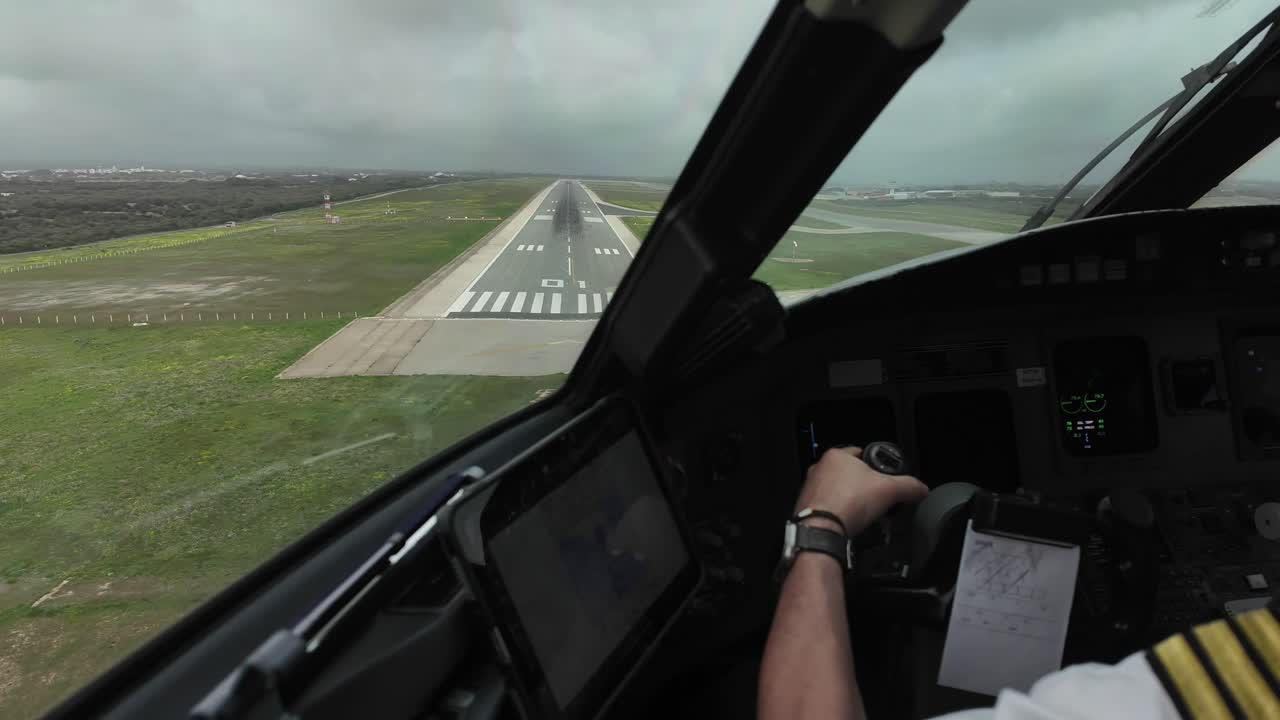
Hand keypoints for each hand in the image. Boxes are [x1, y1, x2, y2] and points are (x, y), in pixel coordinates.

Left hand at [795, 447, 928, 535]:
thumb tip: (920, 489)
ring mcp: (811, 488)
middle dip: (864, 487)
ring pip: (838, 491)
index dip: (877, 467)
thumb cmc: (847, 504)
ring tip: (864, 514)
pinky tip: (849, 523)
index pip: (862, 454)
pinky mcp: (806, 507)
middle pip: (850, 474)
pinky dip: (839, 514)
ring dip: (851, 501)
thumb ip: (909, 486)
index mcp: (837, 456)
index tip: (884, 478)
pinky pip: (828, 507)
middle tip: (876, 499)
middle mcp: (820, 469)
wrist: (821, 530)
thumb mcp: (889, 490)